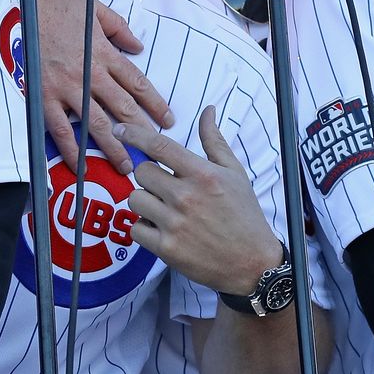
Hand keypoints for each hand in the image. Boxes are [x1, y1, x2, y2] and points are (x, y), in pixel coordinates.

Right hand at [37, 0, 174, 173]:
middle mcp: (89, 74)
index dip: (155, 103)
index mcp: (104, 53)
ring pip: (96, 123)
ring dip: (114, 146)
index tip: (168, 120)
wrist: (23, 7)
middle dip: (142, 130)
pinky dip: (70, 149)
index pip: (137, 83)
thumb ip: (119, 28)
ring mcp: (66, 88)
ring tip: (127, 165)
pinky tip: (80, 166)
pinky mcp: (45, 97)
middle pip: (122, 107)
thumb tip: (138, 46)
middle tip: (156, 149)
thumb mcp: (96, 9)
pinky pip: (60, 129)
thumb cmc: (59, 6)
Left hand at [116, 108, 282, 296]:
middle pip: (141, 172)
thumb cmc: (244, 214)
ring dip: (144, 202)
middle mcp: (186, 197)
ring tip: (164, 209)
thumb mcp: (235, 173)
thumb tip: (207, 111)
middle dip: (148, 176)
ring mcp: (175, 224)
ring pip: (134, 200)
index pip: (159, 146)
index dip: (134, 134)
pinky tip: (162, 229)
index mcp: (202, 174)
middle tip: (164, 186)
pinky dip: (144, 229)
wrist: (253, 263)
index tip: (120, 130)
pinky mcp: (167, 249)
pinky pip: (135, 229)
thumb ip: (214, 141)